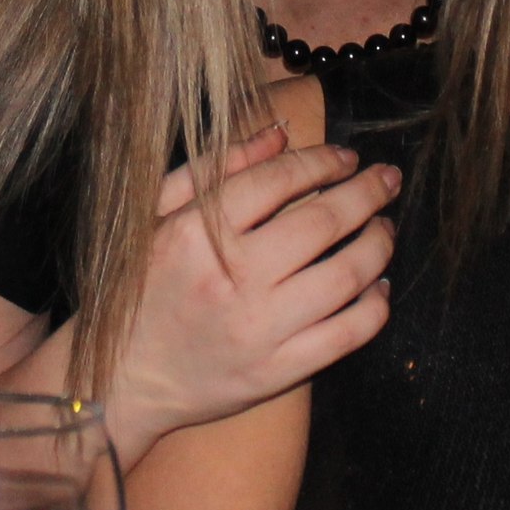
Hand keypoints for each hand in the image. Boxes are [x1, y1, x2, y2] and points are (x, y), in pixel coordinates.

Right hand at [106, 123, 397, 465]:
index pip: (279, 180)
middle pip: (323, 222)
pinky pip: (346, 335)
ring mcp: (257, 330)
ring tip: (384, 228)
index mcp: (197, 234)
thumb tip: (282, 131)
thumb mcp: (161, 216)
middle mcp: (231, 279)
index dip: (323, 161)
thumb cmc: (143, 288)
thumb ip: (219, 167)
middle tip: (388, 179)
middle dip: (367, 193)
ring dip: (378, 245)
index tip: (347, 157)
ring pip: (345, 277)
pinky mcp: (276, 373)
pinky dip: (376, 306)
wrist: (121, 378)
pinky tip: (380, 287)